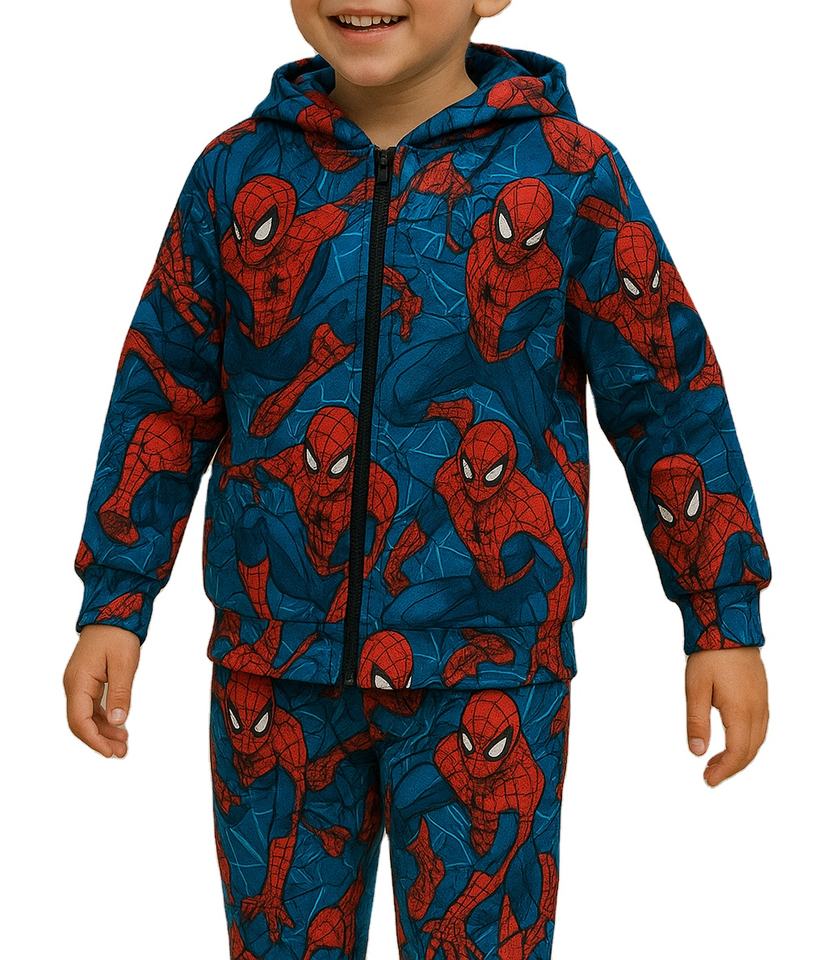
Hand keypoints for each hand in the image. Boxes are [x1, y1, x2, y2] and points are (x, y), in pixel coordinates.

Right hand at [63, 624, 139, 757]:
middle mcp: (74, 685)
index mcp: (78, 682)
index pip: (79, 720)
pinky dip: (104, 719)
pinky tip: (118, 727)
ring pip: (86, 716)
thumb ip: (120, 694)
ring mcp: (79, 683)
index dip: (94, 739)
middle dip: (99, 740)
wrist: (113, 613)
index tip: (109, 751)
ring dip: (103, 731)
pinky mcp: (87, 681)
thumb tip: (118, 722)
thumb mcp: (123, 664)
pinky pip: (91, 707)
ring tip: (122, 744)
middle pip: (80, 722)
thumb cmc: (117, 634)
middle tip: (120, 752)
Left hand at [685, 646, 768, 786]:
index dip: (724, 770)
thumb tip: (697, 752)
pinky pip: (760, 727)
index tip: (708, 780)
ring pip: (758, 740)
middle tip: (710, 775)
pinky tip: (734, 741)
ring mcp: (762, 702)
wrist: (729, 626)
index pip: (737, 752)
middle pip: (750, 751)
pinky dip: (748, 742)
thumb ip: (696, 722)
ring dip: (741, 756)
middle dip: (731, 767)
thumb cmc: (709, 656)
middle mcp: (757, 709)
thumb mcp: (695, 689)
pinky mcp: (761, 695)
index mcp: (740, 710)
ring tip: (718, 762)